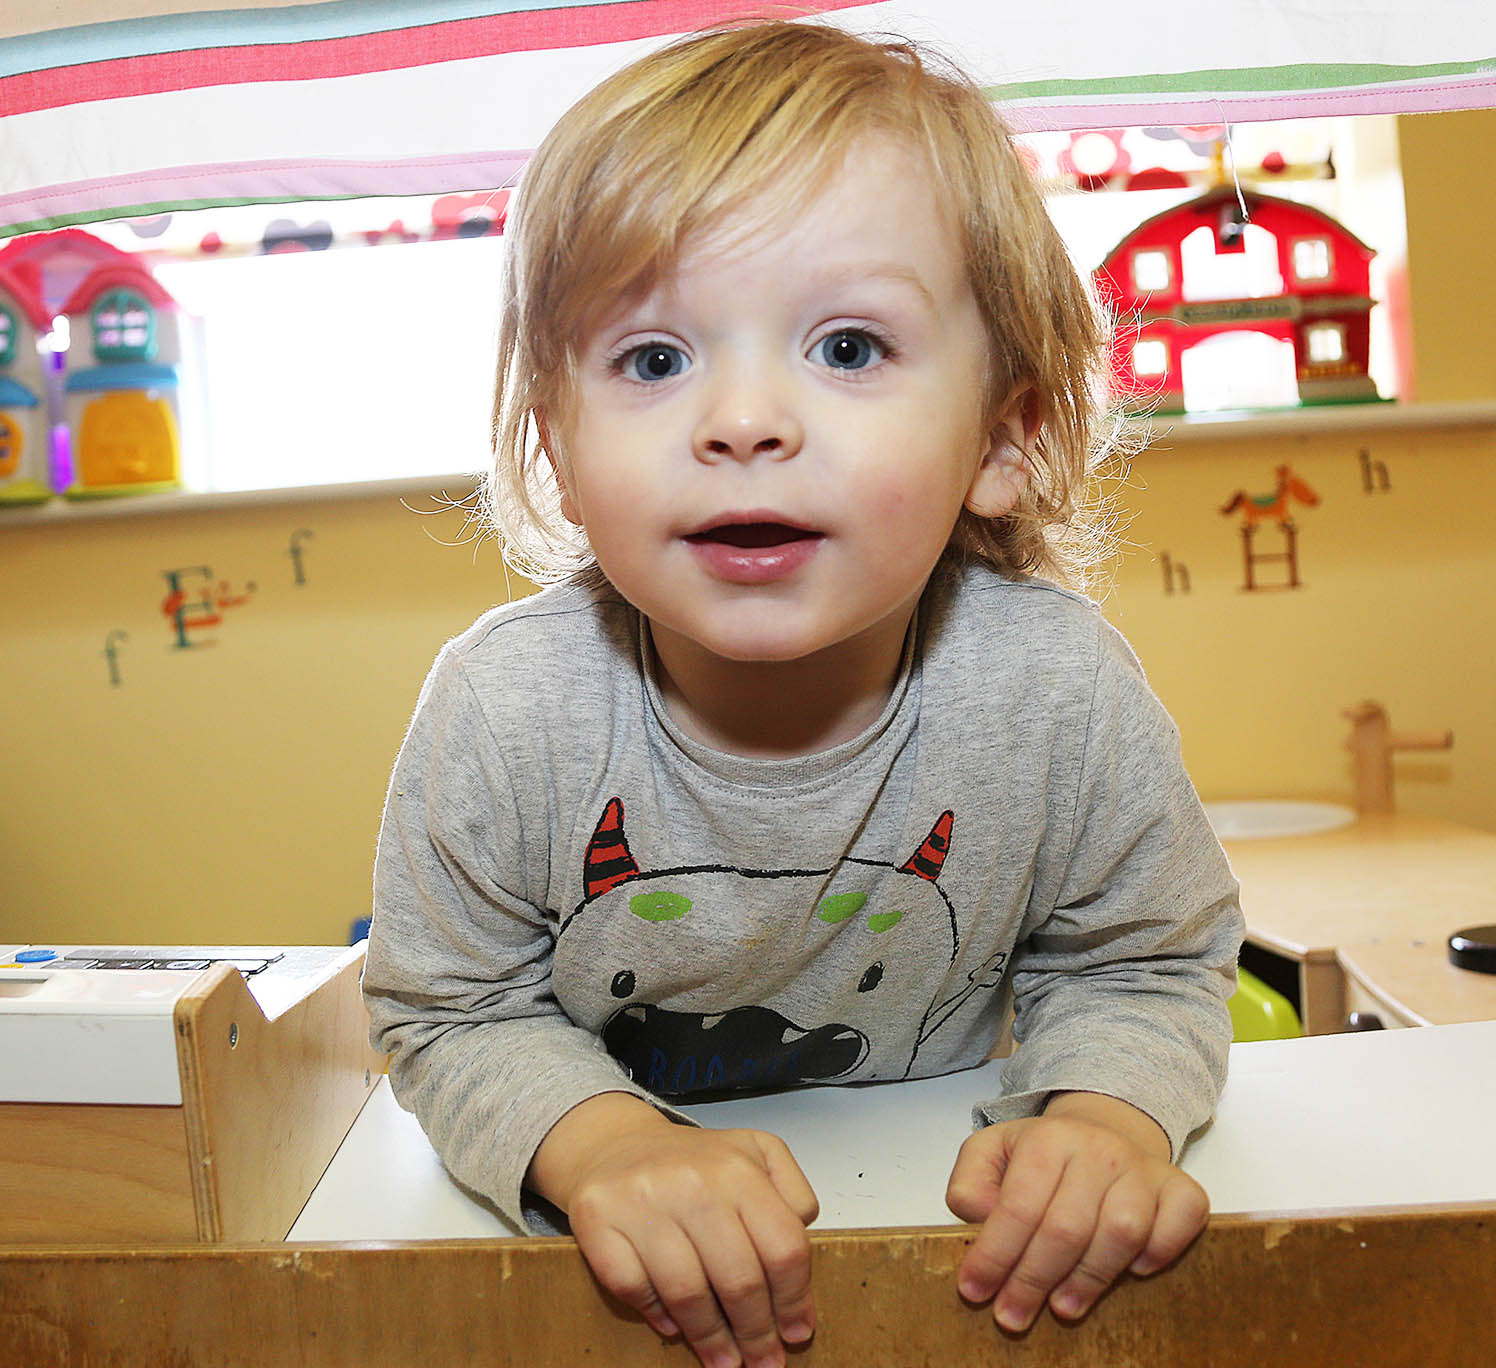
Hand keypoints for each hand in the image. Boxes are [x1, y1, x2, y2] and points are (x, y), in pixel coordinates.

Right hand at [528, 1092, 818, 1367]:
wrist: (616, 1143)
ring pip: (687, 1293)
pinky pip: (633, 1287)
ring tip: (725, 1360)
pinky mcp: (599, 1220)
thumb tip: (803, 1237)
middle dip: (757, 1333)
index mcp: (737, 1167)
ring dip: (711, 1339)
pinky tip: (675, 1327)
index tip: (797, 1330)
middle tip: (764, 1360)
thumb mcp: (756, 1152)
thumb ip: (791, 1190)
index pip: (783, 1246)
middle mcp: (691, 1182)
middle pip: (739, 1279)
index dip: (795, 1299)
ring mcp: (642, 1201)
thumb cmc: (692, 1161)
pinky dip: (657, 1315)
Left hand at [945, 1092, 1207, 1332]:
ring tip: (1062, 1307)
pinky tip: (1134, 1271)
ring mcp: (1143, 1168)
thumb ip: (971, 1182)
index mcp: (1047, 1139)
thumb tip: (978, 1220)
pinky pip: (1180, 1222)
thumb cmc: (1044, 1153)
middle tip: (1012, 1316)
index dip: (994, 1255)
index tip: (975, 1291)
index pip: (1018, 1206)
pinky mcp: (1181, 1186)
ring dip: (1089, 1280)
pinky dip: (1160, 1251)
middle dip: (1033, 1281)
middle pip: (1066, 1228)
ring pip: (1122, 1232)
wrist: (1104, 1127)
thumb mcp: (991, 1151)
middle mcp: (1098, 1149)